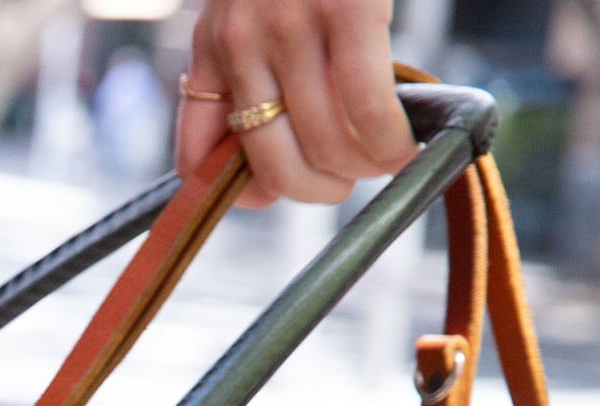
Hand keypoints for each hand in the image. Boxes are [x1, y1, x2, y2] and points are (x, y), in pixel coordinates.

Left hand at [179, 0, 414, 208]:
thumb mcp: (252, 7)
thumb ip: (253, 65)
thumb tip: (292, 143)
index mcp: (210, 48)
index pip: (195, 159)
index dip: (242, 194)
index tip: (280, 190)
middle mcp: (239, 43)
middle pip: (273, 165)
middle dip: (319, 190)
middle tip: (348, 179)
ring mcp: (290, 28)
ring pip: (324, 144)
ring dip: (363, 168)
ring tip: (385, 157)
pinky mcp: (348, 10)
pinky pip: (367, 108)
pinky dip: (389, 142)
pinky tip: (403, 145)